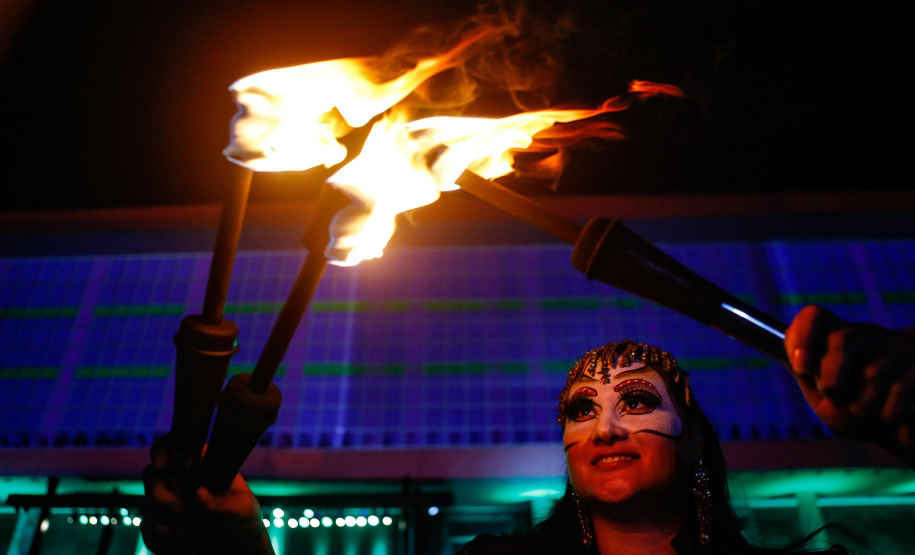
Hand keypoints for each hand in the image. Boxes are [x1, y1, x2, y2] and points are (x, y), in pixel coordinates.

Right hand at [140, 435, 273, 554]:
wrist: (235, 548)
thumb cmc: (243, 519)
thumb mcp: (242, 509)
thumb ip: (222, 502)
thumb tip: (198, 493)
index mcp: (202, 464)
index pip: (174, 444)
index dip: (162, 449)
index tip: (161, 464)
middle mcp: (180, 479)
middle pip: (151, 474)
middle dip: (159, 492)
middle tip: (179, 508)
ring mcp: (167, 502)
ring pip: (147, 502)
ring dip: (160, 518)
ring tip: (187, 531)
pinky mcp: (160, 525)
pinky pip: (148, 528)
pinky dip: (160, 537)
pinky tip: (181, 543)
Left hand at [784, 305, 914, 465]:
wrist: (900, 432)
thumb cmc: (856, 412)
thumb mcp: (822, 396)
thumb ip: (807, 374)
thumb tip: (779, 349)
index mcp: (837, 337)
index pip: (814, 317)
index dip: (803, 336)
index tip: (801, 367)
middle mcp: (867, 335)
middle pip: (844, 340)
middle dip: (833, 379)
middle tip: (835, 397)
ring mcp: (898, 348)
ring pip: (874, 372)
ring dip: (862, 405)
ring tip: (865, 411)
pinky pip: (902, 389)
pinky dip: (889, 413)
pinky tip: (889, 416)